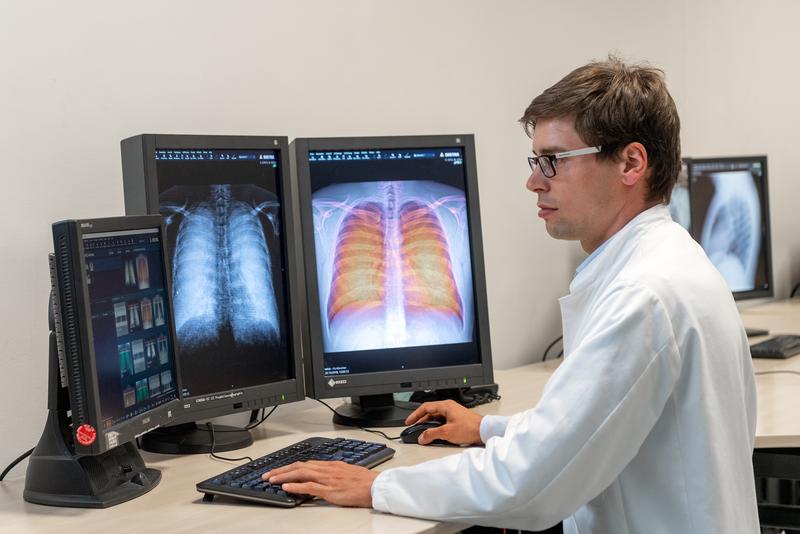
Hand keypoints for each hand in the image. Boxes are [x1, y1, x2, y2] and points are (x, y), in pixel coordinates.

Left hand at [262, 461, 378, 506]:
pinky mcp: (330, 490)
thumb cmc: (365, 481)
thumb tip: (323, 476)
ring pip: (301, 473)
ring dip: (284, 476)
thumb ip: (333, 473)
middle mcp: (327, 469)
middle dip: (281, 470)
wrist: (376, 485)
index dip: (290, 466)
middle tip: (268, 475)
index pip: (305, 463)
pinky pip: (310, 486)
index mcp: (330, 465)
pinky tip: (286, 487)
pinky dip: (296, 486)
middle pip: (299, 466)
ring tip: (271, 480)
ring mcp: (328, 479)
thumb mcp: (346, 472)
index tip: (279, 470)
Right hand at [405, 400, 483, 445]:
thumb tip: (422, 437)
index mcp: (445, 406)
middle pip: (430, 412)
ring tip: (424, 433)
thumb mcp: (446, 432)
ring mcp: (453, 413)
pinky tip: (435, 434)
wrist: (484, 431)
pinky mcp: (457, 419)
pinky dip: (437, 427)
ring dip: (429, 425)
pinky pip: (443, 421)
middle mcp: (449, 407)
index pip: (425, 407)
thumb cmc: (470, 428)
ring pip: (436, 417)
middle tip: (414, 428)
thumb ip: (432, 434)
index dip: (415, 415)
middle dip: (421, 421)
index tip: (408, 421)